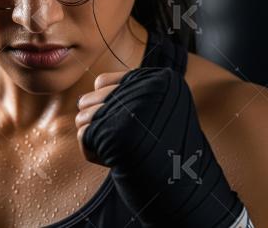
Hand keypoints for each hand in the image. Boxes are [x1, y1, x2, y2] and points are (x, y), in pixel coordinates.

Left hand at [74, 67, 245, 225]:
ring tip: (120, 149)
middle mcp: (146, 88)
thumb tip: (82, 100)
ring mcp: (130, 109)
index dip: (106, 108)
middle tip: (122, 141)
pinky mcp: (116, 132)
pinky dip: (93, 153)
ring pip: (82, 117)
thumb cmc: (166, 153)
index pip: (101, 82)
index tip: (127, 125)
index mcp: (159, 79)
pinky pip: (84, 135)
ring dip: (96, 139)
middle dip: (97, 124)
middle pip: (88, 98)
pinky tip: (115, 159)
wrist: (185, 189)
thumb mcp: (158, 111)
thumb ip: (127, 96)